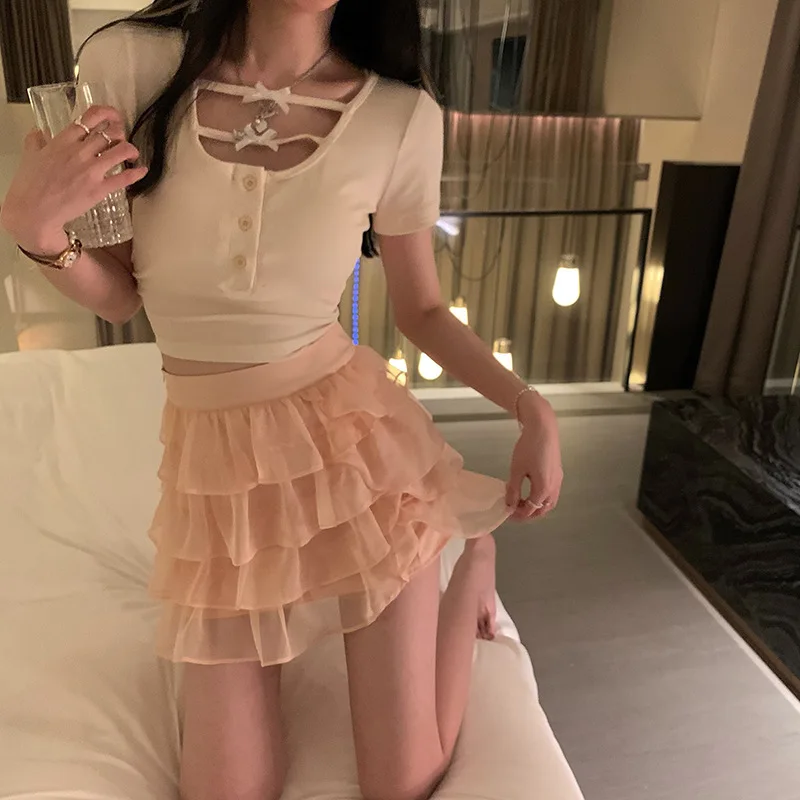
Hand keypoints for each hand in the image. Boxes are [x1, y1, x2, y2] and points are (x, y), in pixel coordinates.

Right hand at [0, 105, 146, 252]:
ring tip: (132, 154)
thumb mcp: (30, 156)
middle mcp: (80, 151)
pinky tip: (143, 170)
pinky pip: (124, 178)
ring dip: (131, 150)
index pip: (90, 118)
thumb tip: (38, 133)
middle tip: (121, 140)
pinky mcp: (99, 189)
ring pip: (120, 151)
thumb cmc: (30, 185)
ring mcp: (91, 170)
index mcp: (63, 140)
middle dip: (120, 134)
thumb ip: (35, 141)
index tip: (113, 117)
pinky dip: (137, 173)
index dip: (106, 114)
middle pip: (110, 133)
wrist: (34, 211)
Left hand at [505, 395, 562, 520]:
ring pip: (549, 502)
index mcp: (543, 489)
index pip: (531, 510)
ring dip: (537, 507)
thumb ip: (514, 490)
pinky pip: (552, 493)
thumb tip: (510, 505)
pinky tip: (531, 492)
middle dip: (529, 514)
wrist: (543, 428)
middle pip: (543, 509)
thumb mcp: (516, 470)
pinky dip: (542, 498)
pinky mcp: (558, 472)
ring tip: (522, 503)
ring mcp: (558, 480)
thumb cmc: (528, 448)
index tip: (506, 513)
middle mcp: (554, 487)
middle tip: (514, 512)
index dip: (518, 514)